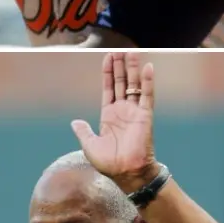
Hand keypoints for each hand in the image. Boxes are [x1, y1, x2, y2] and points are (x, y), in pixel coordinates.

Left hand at [71, 52, 158, 190]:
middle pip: (121, 82)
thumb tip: (75, 121)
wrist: (126, 173)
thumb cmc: (109, 163)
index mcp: (109, 115)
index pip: (109, 88)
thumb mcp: (89, 145)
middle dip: (120, 66)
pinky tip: (148, 67)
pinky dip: (148, 81)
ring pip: (134, 85)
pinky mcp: (145, 115)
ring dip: (133, 69)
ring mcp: (134, 111)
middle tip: (120, 49)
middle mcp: (122, 110)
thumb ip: (83, 131)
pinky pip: (147, 95)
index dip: (108, 73)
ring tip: (132, 52)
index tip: (108, 57)